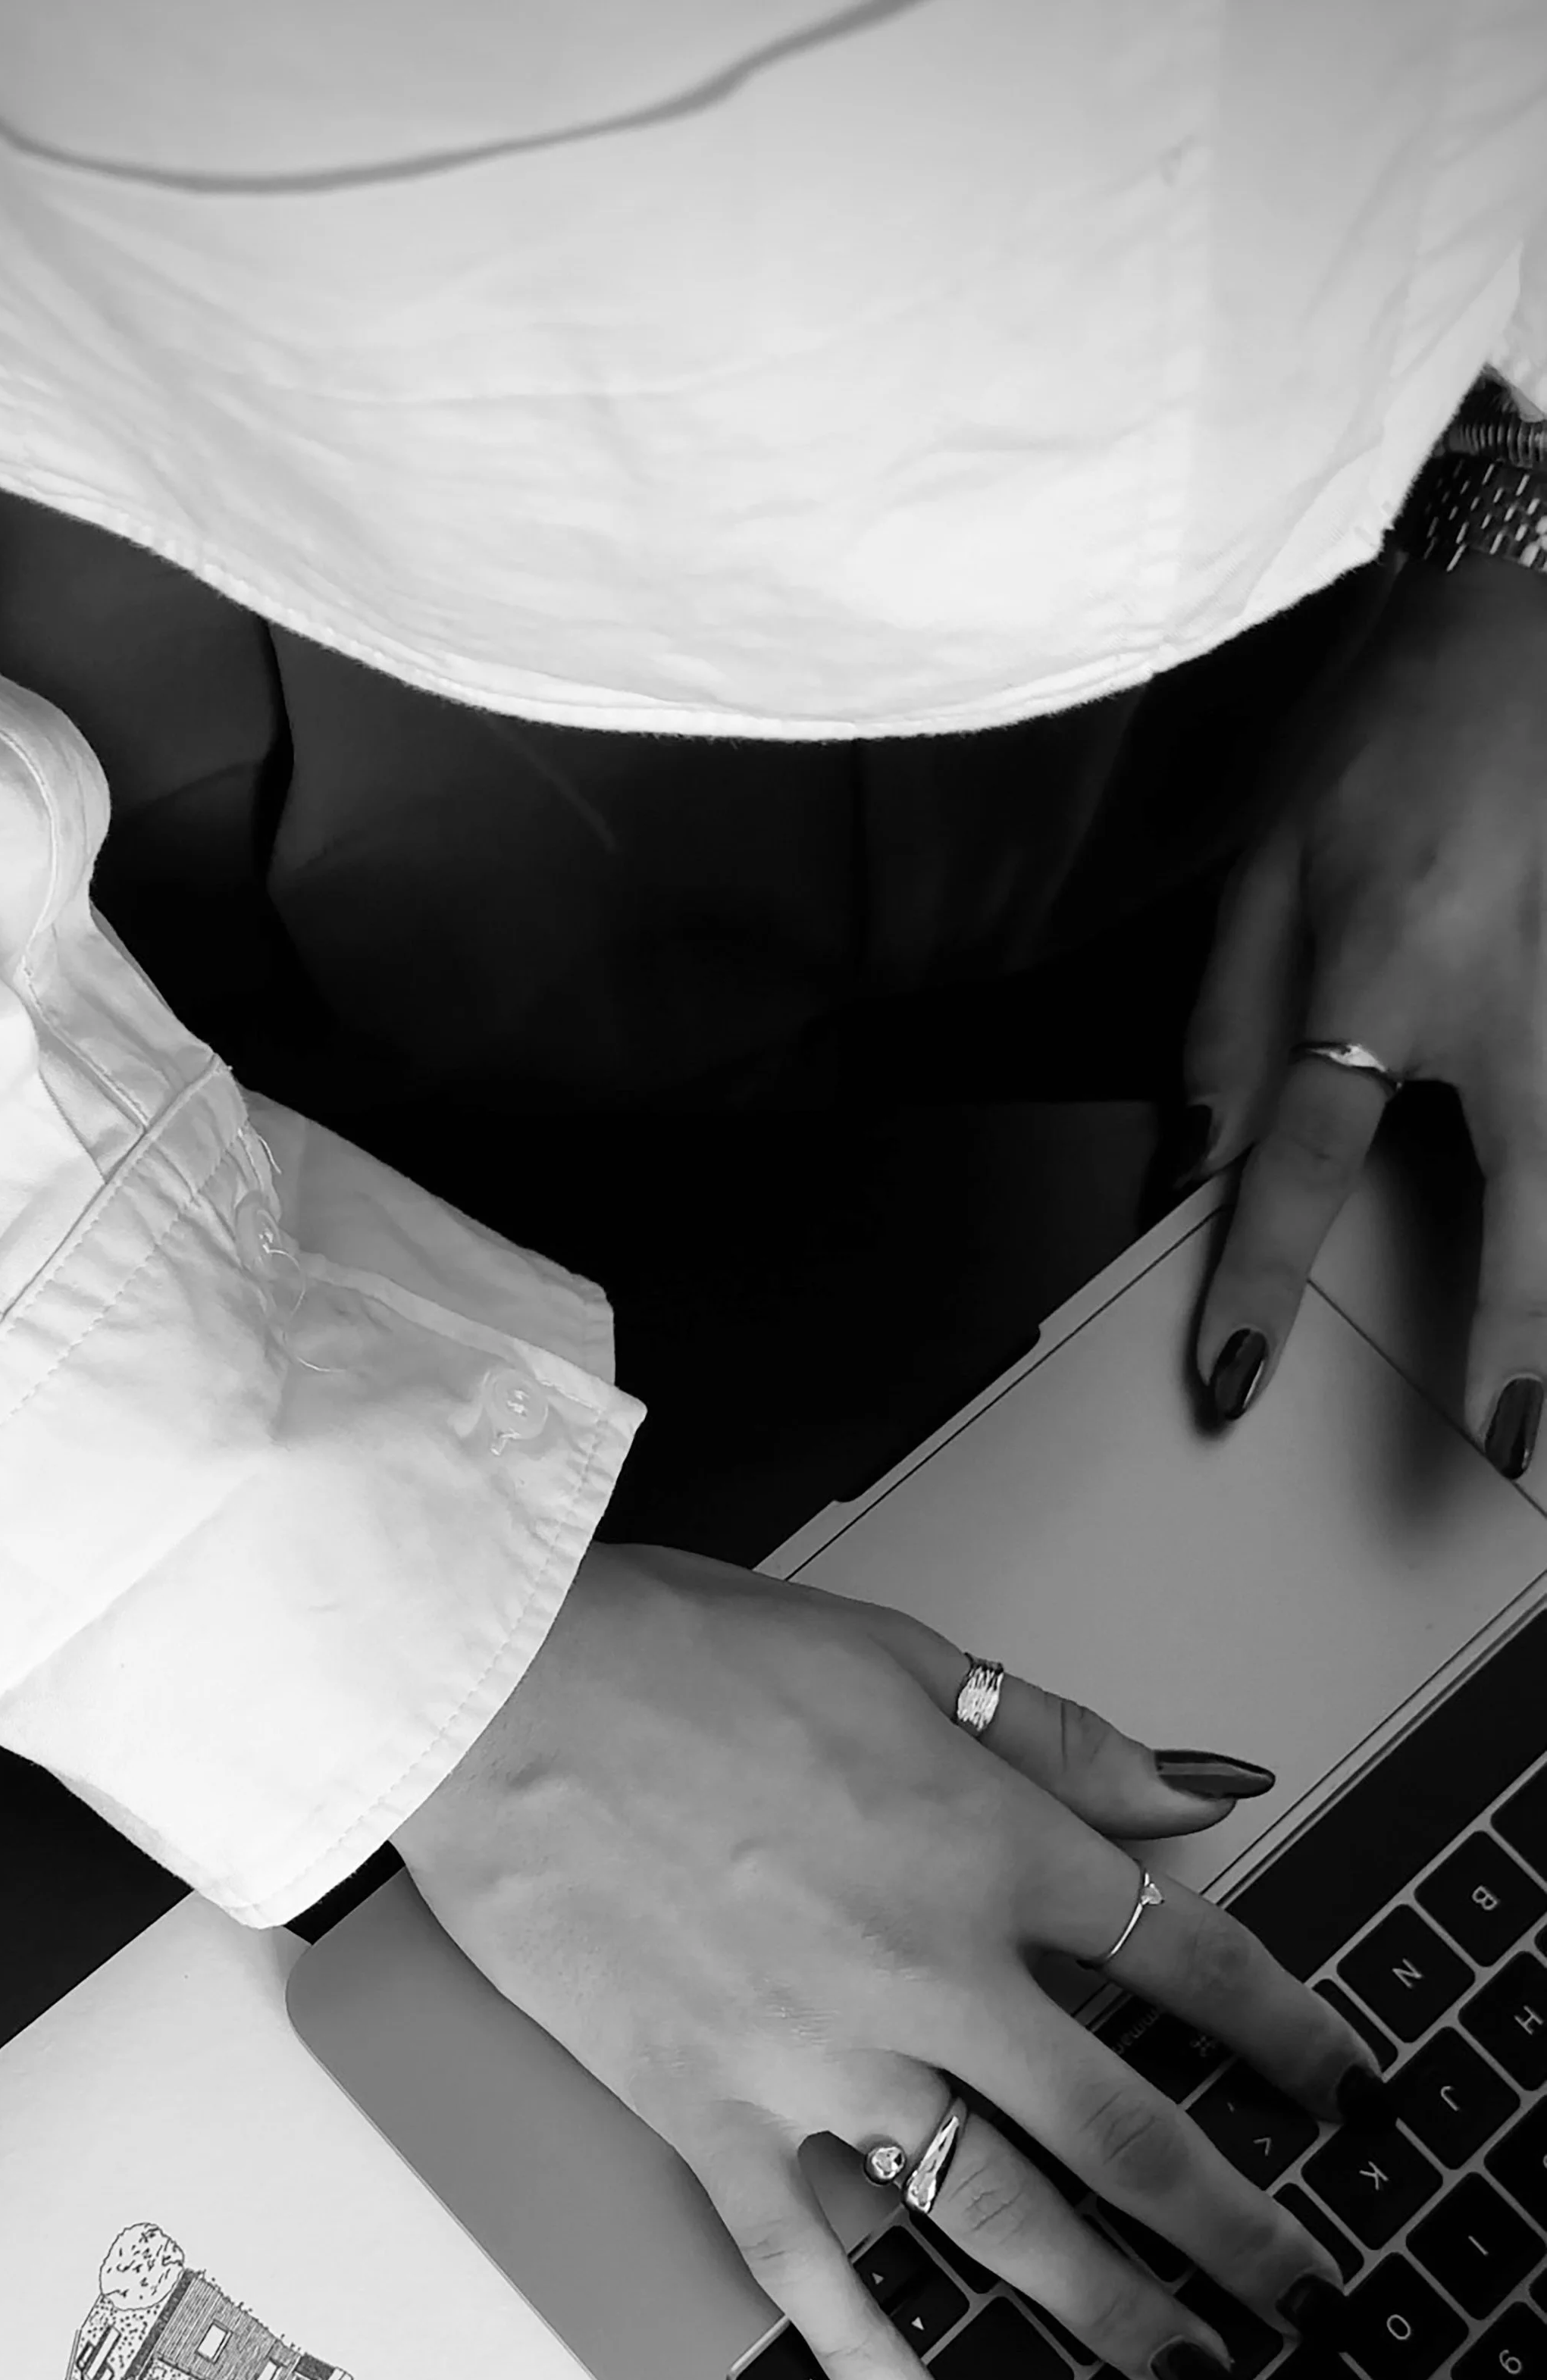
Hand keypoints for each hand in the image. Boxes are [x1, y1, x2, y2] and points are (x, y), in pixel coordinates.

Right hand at [393, 1542, 1370, 2379]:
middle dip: (1233, 2229)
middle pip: (1123, 2129)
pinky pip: (794, 2254)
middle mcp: (927, 1973)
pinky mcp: (699, 2107)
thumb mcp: (902, 1657)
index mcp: (989, 1848)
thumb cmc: (684, 1653)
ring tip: (1183, 2372)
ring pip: (993, 2213)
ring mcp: (812, 2058)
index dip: (1287, 2037)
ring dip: (1102, 2306)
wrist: (501, 1688)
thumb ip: (1061, 1743)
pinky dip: (856, 2346)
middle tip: (1303, 2295)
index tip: (1340, 2092)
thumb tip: (1192, 1794)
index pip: (1190, 1961)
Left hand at [1185, 550, 1546, 1479]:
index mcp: (1386, 965)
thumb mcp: (1264, 864)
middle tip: (1511, 1451)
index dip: (1259, 1282)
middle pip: (1533, 1194)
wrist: (1525, 600)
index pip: (1302, 1161)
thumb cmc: (1386, 730)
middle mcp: (1510, 992)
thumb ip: (1228, 1021)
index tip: (1233, 1380)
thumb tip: (1195, 1160)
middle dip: (1524, 1330)